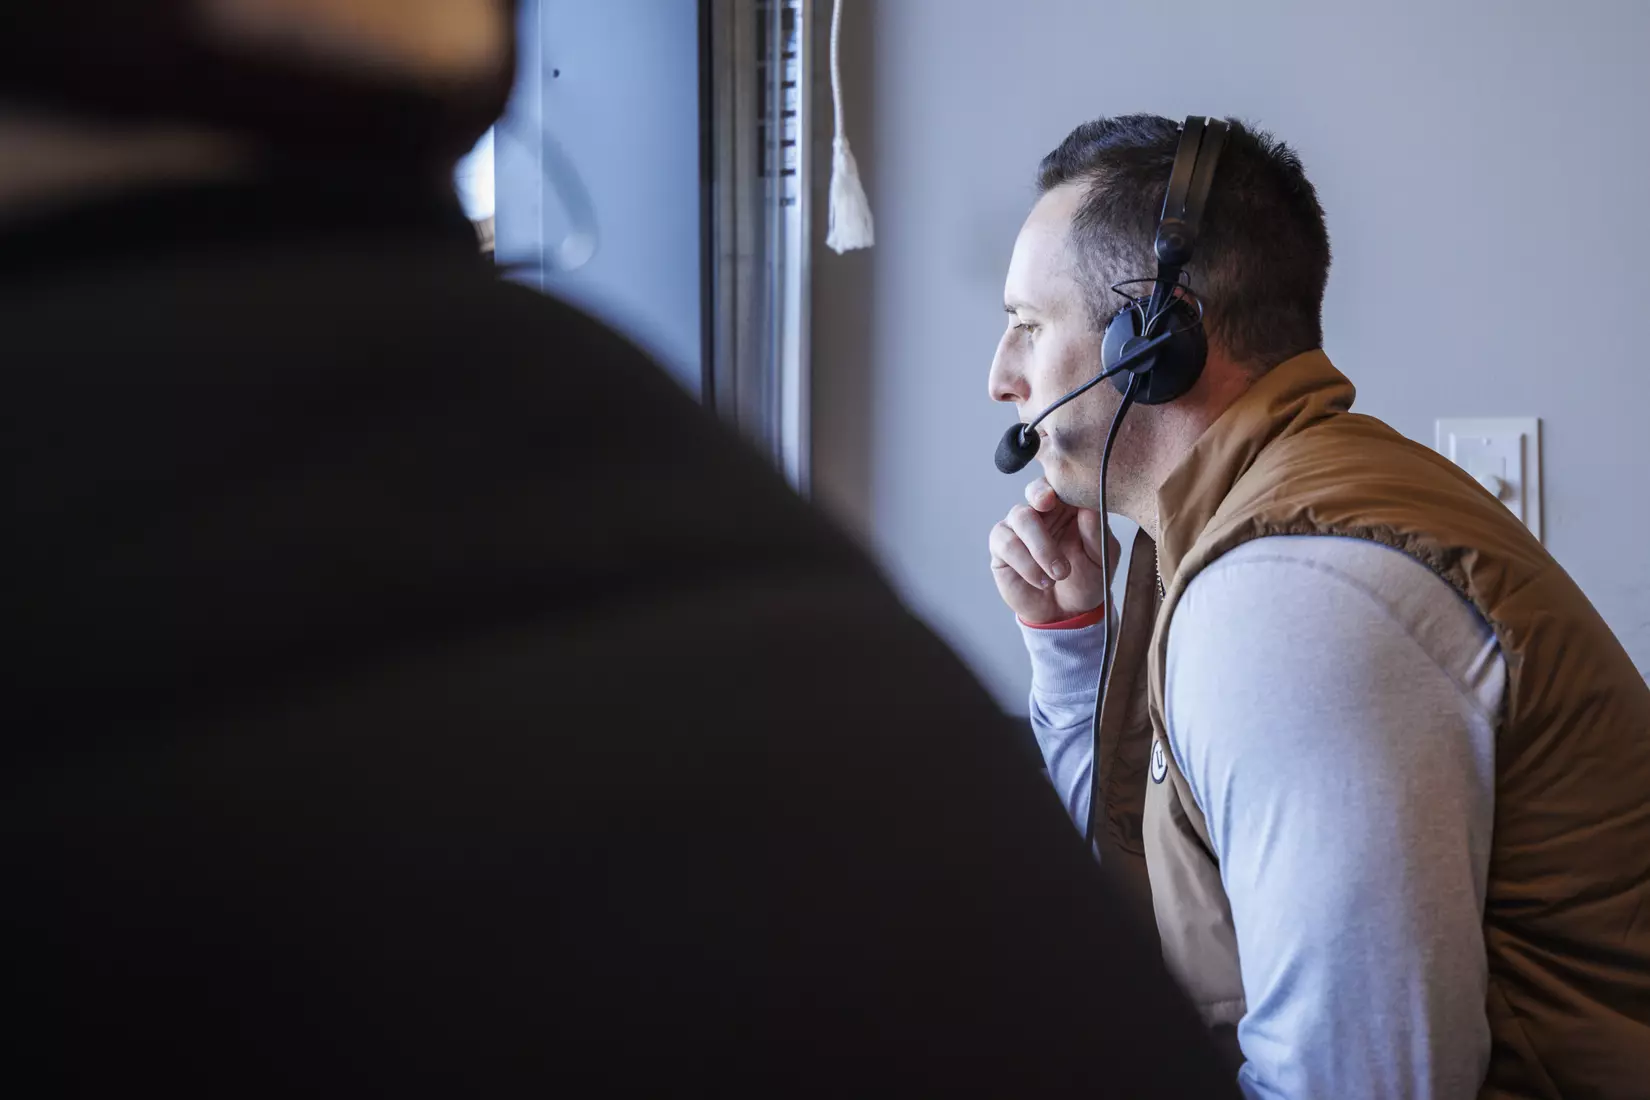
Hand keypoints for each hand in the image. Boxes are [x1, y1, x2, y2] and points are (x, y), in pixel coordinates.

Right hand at [989, 477, 1119, 624]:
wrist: (1068, 612)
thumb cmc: (1087, 579)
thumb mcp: (1103, 559)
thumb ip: (1097, 534)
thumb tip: (1088, 509)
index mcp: (1069, 506)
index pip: (1061, 483)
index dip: (1057, 483)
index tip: (1058, 494)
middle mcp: (1042, 512)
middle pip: (1034, 492)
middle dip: (1039, 498)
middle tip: (1047, 507)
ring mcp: (1019, 528)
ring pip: (1019, 518)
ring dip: (1040, 547)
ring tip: (1059, 574)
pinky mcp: (1001, 548)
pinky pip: (1006, 544)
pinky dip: (1026, 564)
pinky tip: (1042, 580)